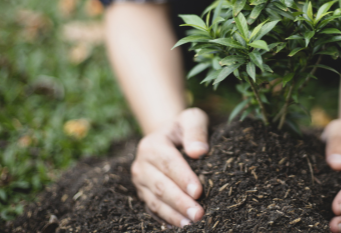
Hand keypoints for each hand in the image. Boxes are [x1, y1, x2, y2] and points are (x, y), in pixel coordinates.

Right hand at [131, 108, 208, 227]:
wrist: (170, 137)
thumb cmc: (185, 128)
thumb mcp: (192, 119)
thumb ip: (196, 130)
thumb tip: (199, 151)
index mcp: (152, 144)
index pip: (168, 162)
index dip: (183, 178)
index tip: (199, 191)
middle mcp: (142, 164)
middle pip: (160, 185)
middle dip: (179, 201)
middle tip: (198, 214)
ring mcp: (141, 181)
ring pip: (155, 201)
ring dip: (173, 214)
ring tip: (191, 224)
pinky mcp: (144, 194)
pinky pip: (154, 209)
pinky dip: (167, 218)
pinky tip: (181, 224)